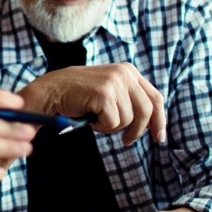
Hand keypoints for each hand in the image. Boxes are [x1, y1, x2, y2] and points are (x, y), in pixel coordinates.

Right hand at [20, 63, 165, 145]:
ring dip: (111, 127)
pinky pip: (112, 123)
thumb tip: (152, 123)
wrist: (51, 91)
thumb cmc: (79, 96)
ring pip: (128, 120)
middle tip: (126, 141)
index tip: (158, 136)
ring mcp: (114, 82)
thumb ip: (129, 99)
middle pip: (146, 111)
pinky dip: (100, 127)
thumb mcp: (110, 91)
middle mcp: (124, 73)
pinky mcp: (104, 94)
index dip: (159, 119)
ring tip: (95, 119)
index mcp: (129, 70)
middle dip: (138, 131)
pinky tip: (89, 118)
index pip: (155, 97)